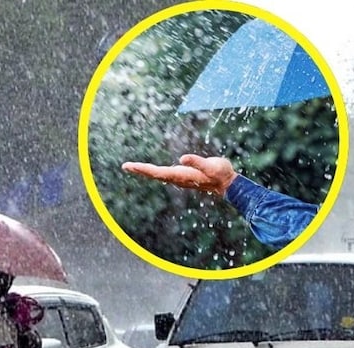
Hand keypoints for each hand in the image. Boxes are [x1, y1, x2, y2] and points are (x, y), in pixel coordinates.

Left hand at [121, 154, 237, 196]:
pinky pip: (165, 174)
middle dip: (140, 170)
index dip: (143, 169)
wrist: (228, 184)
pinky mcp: (184, 176)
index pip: (157, 172)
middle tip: (125, 166)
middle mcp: (178, 178)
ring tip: (133, 167)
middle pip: (155, 174)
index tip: (130, 166)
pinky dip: (154, 171)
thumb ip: (197, 162)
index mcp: (181, 175)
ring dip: (145, 171)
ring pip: (159, 175)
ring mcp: (181, 178)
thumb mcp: (211, 166)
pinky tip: (151, 170)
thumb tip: (183, 158)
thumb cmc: (221, 173)